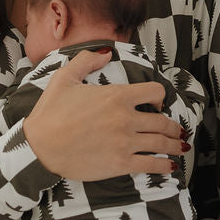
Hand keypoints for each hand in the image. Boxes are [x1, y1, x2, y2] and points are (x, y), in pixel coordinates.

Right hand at [23, 49, 184, 181]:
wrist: (39, 147)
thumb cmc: (50, 113)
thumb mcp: (64, 78)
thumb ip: (87, 60)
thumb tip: (106, 52)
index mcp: (117, 96)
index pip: (155, 92)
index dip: (160, 97)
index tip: (157, 103)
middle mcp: (126, 118)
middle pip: (163, 120)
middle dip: (173, 125)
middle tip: (176, 129)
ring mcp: (125, 142)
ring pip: (161, 142)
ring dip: (174, 144)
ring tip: (180, 146)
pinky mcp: (121, 164)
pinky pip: (152, 164)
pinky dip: (165, 166)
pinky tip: (170, 167)